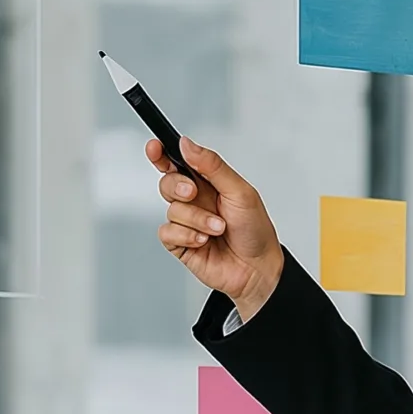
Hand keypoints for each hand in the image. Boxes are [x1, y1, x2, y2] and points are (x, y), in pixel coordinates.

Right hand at [152, 137, 284, 317]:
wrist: (258, 268)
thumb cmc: (255, 229)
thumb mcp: (240, 192)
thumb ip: (212, 166)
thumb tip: (187, 145)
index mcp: (208, 183)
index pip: (178, 163)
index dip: (161, 154)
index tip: (154, 147)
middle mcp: (194, 200)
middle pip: (168, 183)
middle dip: (178, 186)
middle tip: (193, 192)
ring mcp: (186, 222)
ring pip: (172, 209)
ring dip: (196, 219)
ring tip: (218, 228)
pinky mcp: (180, 243)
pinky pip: (167, 232)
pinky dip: (187, 235)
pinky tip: (204, 241)